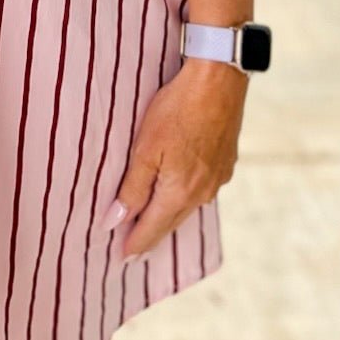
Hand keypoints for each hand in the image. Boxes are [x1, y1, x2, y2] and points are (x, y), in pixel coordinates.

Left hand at [109, 55, 246, 259]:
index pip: (152, 229)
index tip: (121, 259)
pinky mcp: (225, 163)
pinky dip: (185, 196)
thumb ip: (131, 188)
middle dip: (151, 235)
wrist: (219, 81)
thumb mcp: (145, 148)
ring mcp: (217, 179)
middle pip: (171, 221)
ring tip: (153, 224)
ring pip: (187, 206)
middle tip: (134, 249)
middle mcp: (202, 193)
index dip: (135, 244)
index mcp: (180, 193)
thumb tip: (114, 221)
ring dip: (169, 216)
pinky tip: (178, 192)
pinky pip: (201, 190)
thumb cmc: (177, 109)